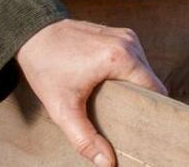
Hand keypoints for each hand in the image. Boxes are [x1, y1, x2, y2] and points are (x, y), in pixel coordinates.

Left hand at [15, 18, 164, 166]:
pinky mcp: (119, 33)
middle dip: (140, 102)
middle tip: (126, 121)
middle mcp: (128, 43)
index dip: (151, 111)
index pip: (156, 90)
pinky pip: (134, 59)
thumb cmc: (45, 68)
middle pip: (151, 81)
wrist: (32, 34)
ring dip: (134, 87)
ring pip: (144, 70)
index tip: (142, 127)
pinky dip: (128, 74)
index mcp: (121, 58)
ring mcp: (125, 35)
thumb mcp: (62, 109)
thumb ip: (85, 139)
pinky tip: (112, 87)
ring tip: (117, 104)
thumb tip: (107, 163)